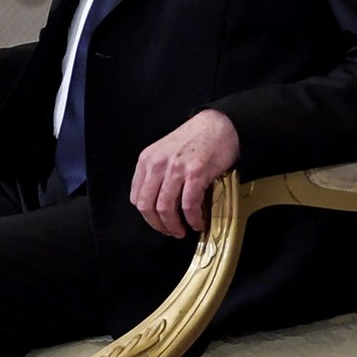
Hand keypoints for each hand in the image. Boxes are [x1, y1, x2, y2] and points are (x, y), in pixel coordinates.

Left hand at [129, 109, 239, 236]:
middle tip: (170, 231)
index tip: (158, 222)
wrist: (219, 125)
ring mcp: (175, 169)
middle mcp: (157, 164)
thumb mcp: (164, 152)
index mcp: (147, 160)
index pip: (136, 197)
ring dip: (174, 226)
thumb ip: (157, 174)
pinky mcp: (195, 174)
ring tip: (182, 231)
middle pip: (147, 206)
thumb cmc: (194, 140)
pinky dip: (192, 219)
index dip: (147, 216)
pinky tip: (197, 222)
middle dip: (158, 225)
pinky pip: (188, 205)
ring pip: (165, 209)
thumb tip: (157, 203)